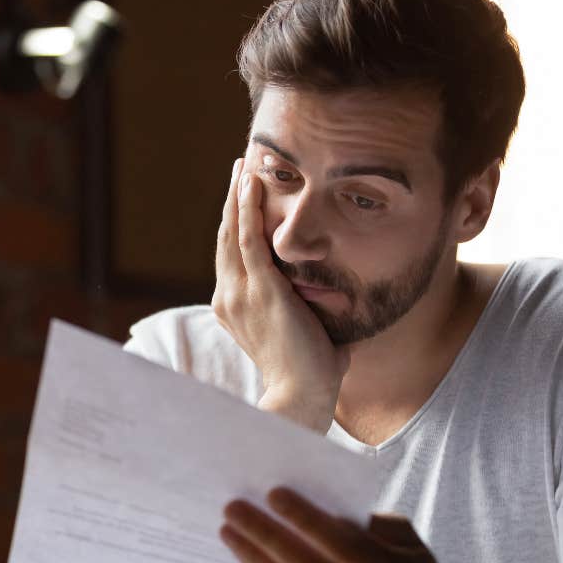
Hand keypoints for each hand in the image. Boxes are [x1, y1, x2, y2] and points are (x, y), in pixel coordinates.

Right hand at [212, 159, 349, 432]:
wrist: (302, 397)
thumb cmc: (311, 374)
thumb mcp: (306, 333)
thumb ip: (313, 313)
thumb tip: (336, 303)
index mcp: (235, 308)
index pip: (232, 256)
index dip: (236, 224)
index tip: (243, 198)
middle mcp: (229, 297)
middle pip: (226, 237)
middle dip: (233, 200)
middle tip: (239, 168)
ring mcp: (240, 292)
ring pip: (233, 231)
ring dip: (238, 195)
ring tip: (242, 165)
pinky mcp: (259, 289)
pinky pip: (249, 239)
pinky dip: (248, 208)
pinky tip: (251, 182)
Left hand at [220, 487, 462, 562]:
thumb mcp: (411, 543)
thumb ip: (371, 524)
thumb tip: (317, 505)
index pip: (343, 546)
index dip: (306, 520)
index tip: (273, 493)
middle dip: (266, 537)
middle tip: (235, 509)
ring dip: (255, 560)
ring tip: (231, 531)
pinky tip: (248, 560)